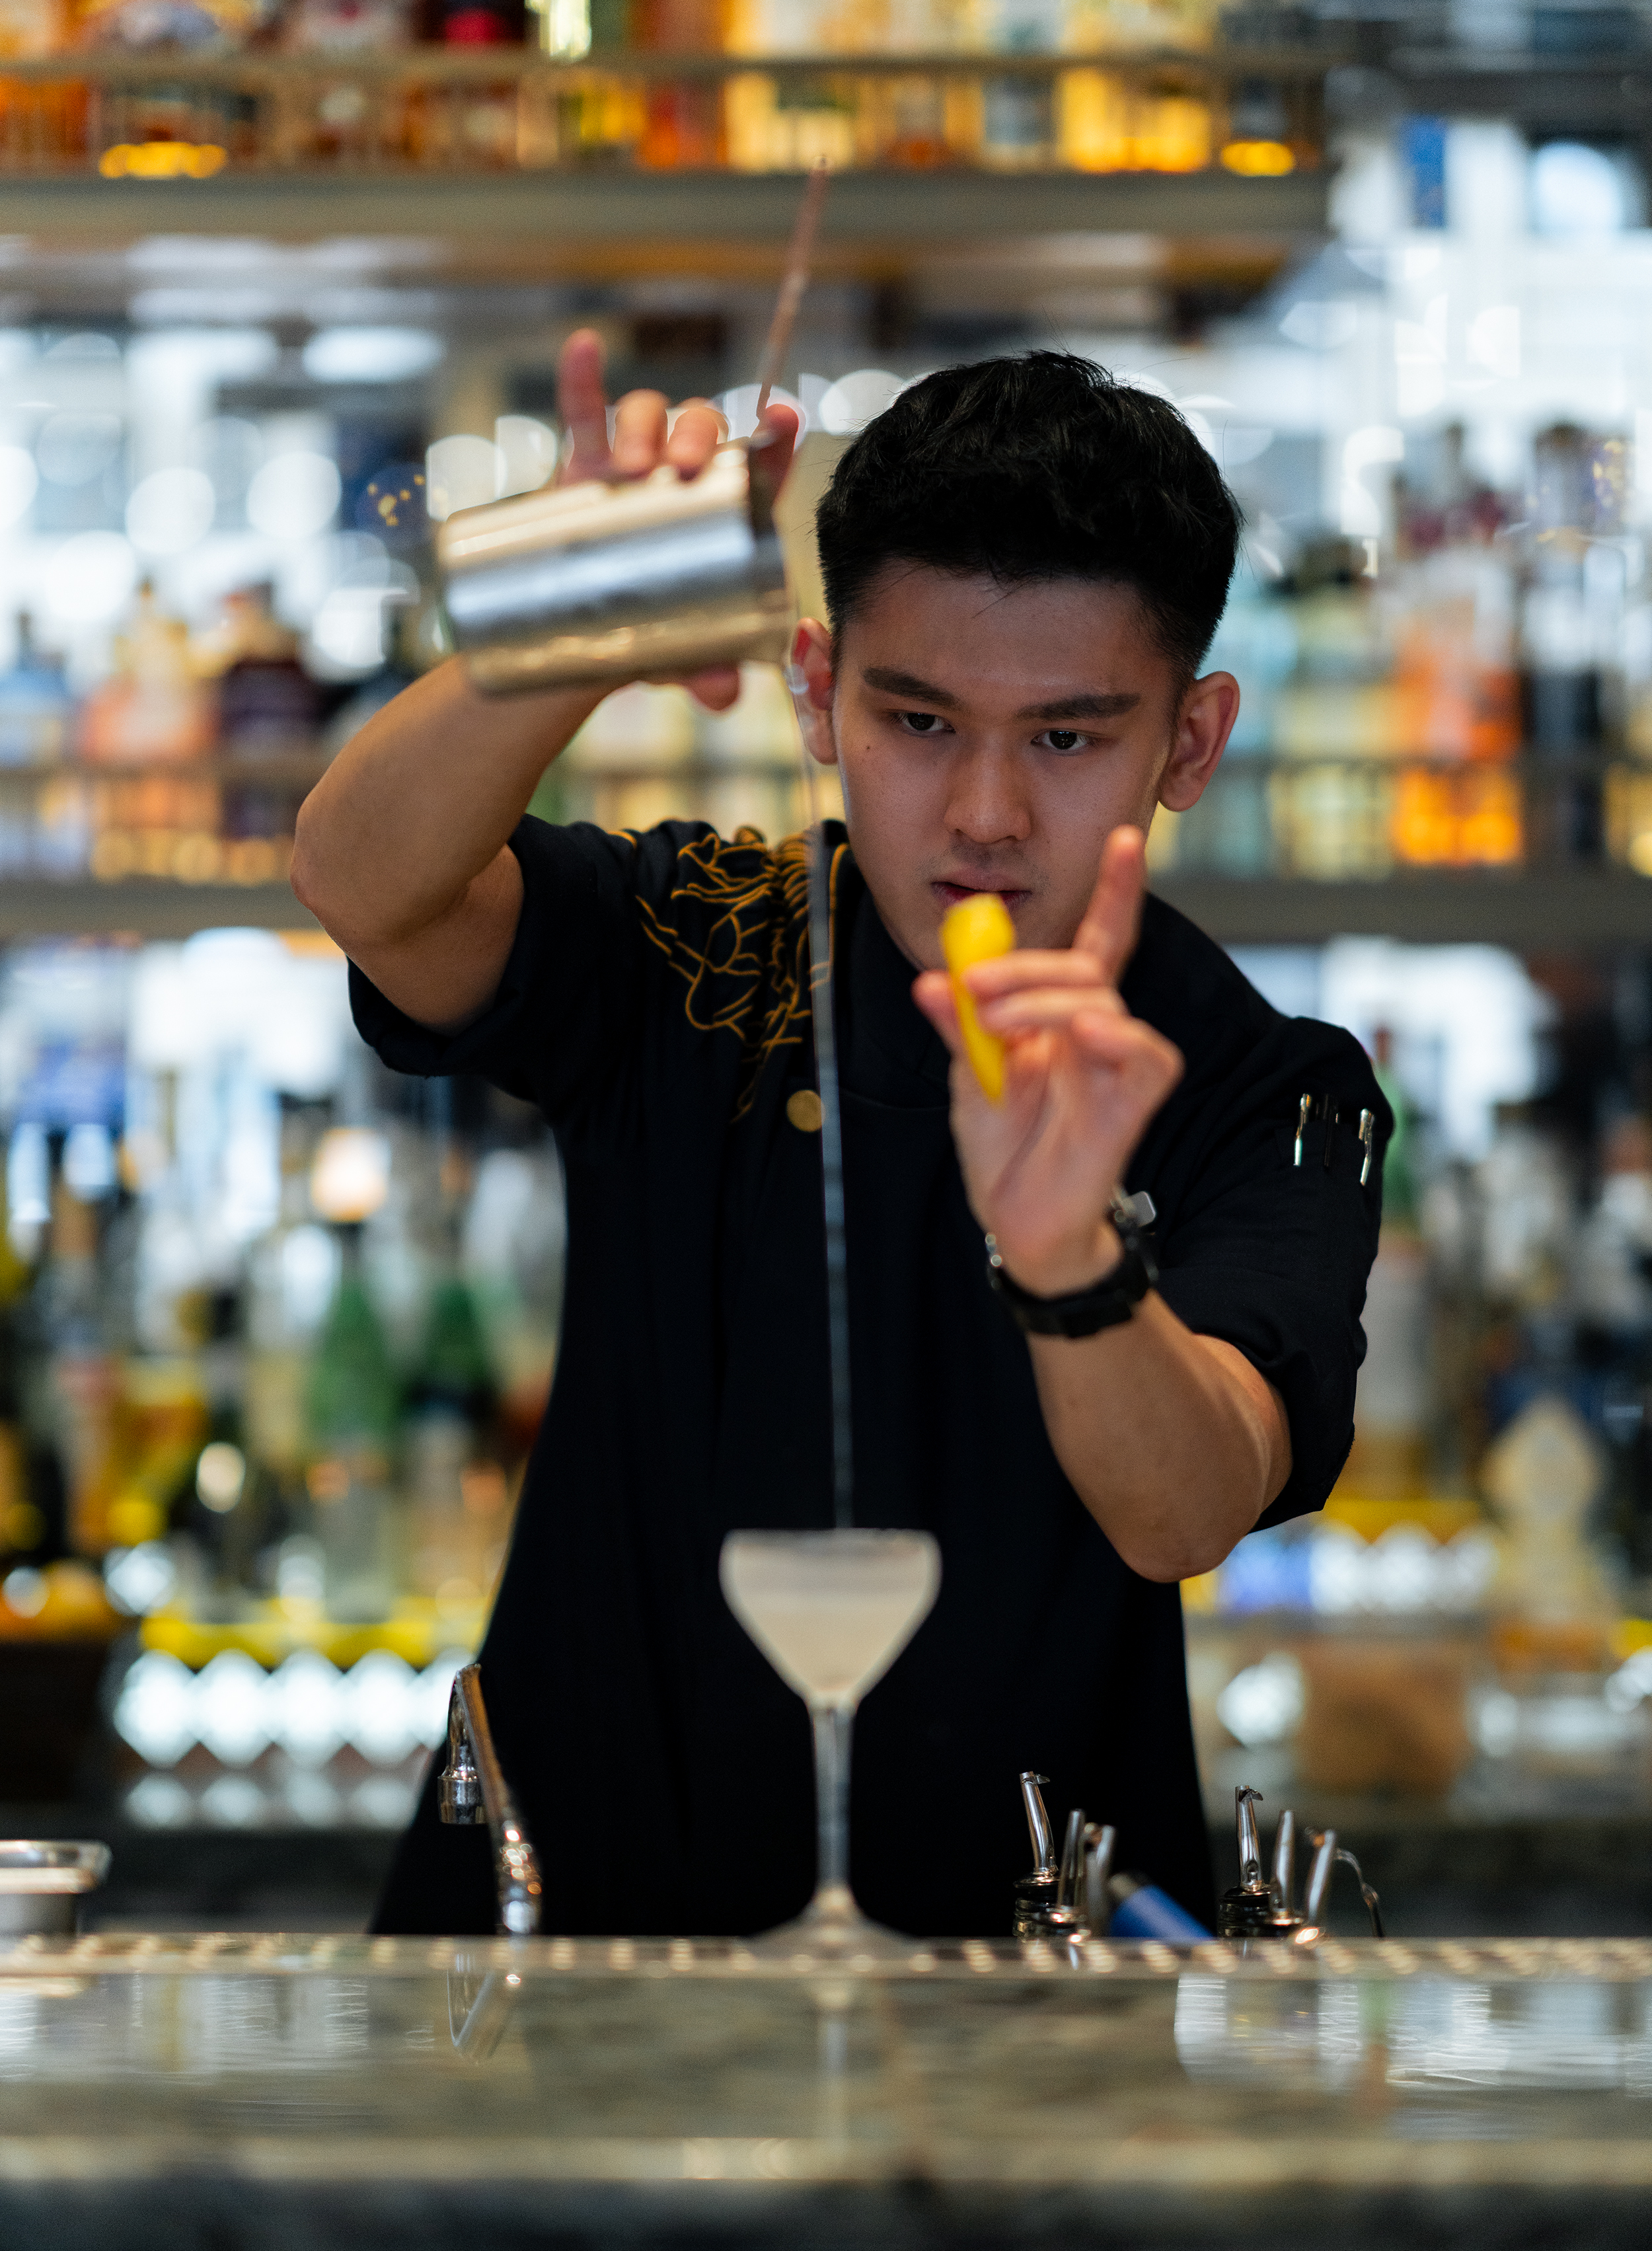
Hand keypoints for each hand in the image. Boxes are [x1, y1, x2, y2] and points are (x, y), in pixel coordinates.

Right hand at [555, 328, 799, 711]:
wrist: (581, 639)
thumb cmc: (651, 638)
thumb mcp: (682, 654)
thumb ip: (706, 669)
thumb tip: (725, 692)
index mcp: (724, 511)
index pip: (760, 464)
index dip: (775, 438)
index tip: (783, 421)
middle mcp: (683, 476)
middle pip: (701, 430)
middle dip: (699, 435)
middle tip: (689, 465)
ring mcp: (632, 466)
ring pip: (646, 417)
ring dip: (645, 424)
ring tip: (633, 464)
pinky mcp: (582, 466)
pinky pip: (582, 412)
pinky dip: (581, 379)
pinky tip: (584, 347)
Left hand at [911, 826, 1182, 1296]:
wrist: (1019, 1223)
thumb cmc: (1005, 1151)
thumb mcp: (969, 1080)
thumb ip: (960, 1029)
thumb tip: (931, 981)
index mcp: (1059, 1019)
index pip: (1096, 944)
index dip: (1114, 893)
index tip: (1126, 837)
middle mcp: (1095, 1034)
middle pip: (1084, 968)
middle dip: (1026, 966)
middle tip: (972, 985)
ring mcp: (1116, 1067)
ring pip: (1101, 1003)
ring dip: (1044, 1002)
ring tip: (995, 1024)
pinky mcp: (1132, 1104)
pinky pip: (1146, 1056)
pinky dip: (1116, 1037)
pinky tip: (1081, 1035)